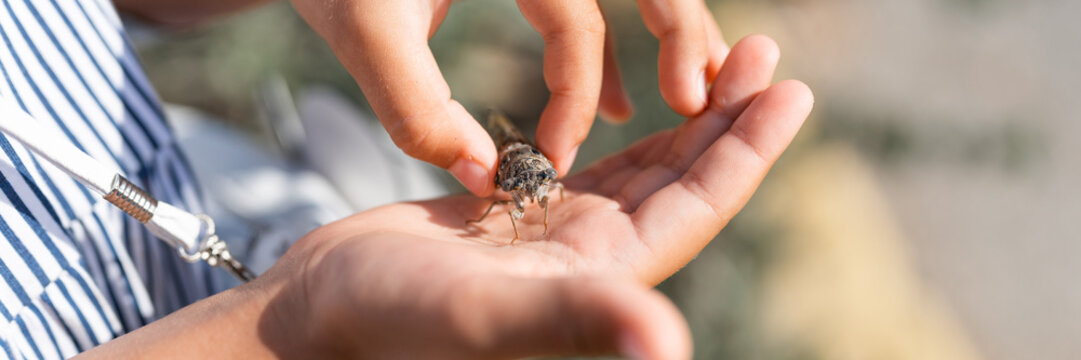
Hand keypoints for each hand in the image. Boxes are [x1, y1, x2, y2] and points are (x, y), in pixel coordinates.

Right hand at [257, 36, 811, 358]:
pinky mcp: (525, 215)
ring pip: (647, 169)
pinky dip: (632, 134)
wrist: (325, 313)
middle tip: (767, 51)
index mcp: (603, 276)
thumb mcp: (484, 313)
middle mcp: (596, 258)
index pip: (697, 207)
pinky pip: (599, 166)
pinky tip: (648, 105)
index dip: (748, 151)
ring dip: (689, 120)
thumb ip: (575, 319)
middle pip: (684, 180)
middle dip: (730, 119)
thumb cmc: (389, 319)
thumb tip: (667, 348)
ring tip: (725, 62)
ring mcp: (562, 236)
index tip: (791, 89)